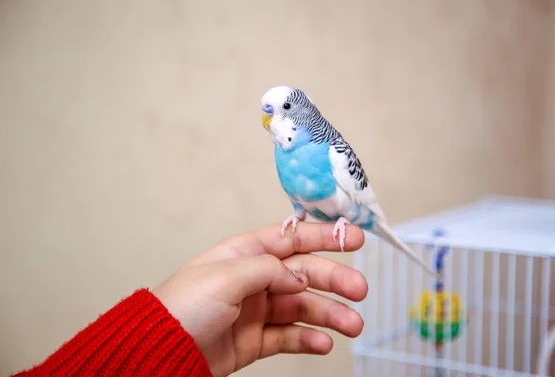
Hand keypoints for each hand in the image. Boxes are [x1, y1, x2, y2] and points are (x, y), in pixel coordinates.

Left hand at [152, 222, 367, 376]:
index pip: (292, 239)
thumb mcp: (225, 276)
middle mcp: (254, 279)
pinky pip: (290, 336)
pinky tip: (324, 342)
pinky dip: (309, 339)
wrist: (161, 351)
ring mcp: (256, 310)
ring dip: (330, 314)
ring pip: (302, 307)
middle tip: (359, 289)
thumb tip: (299, 277)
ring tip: (351, 325)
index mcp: (245, 254)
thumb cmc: (182, 306)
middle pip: (304, 274)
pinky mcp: (256, 340)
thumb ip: (267, 270)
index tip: (353, 239)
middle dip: (334, 279)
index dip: (323, 236)